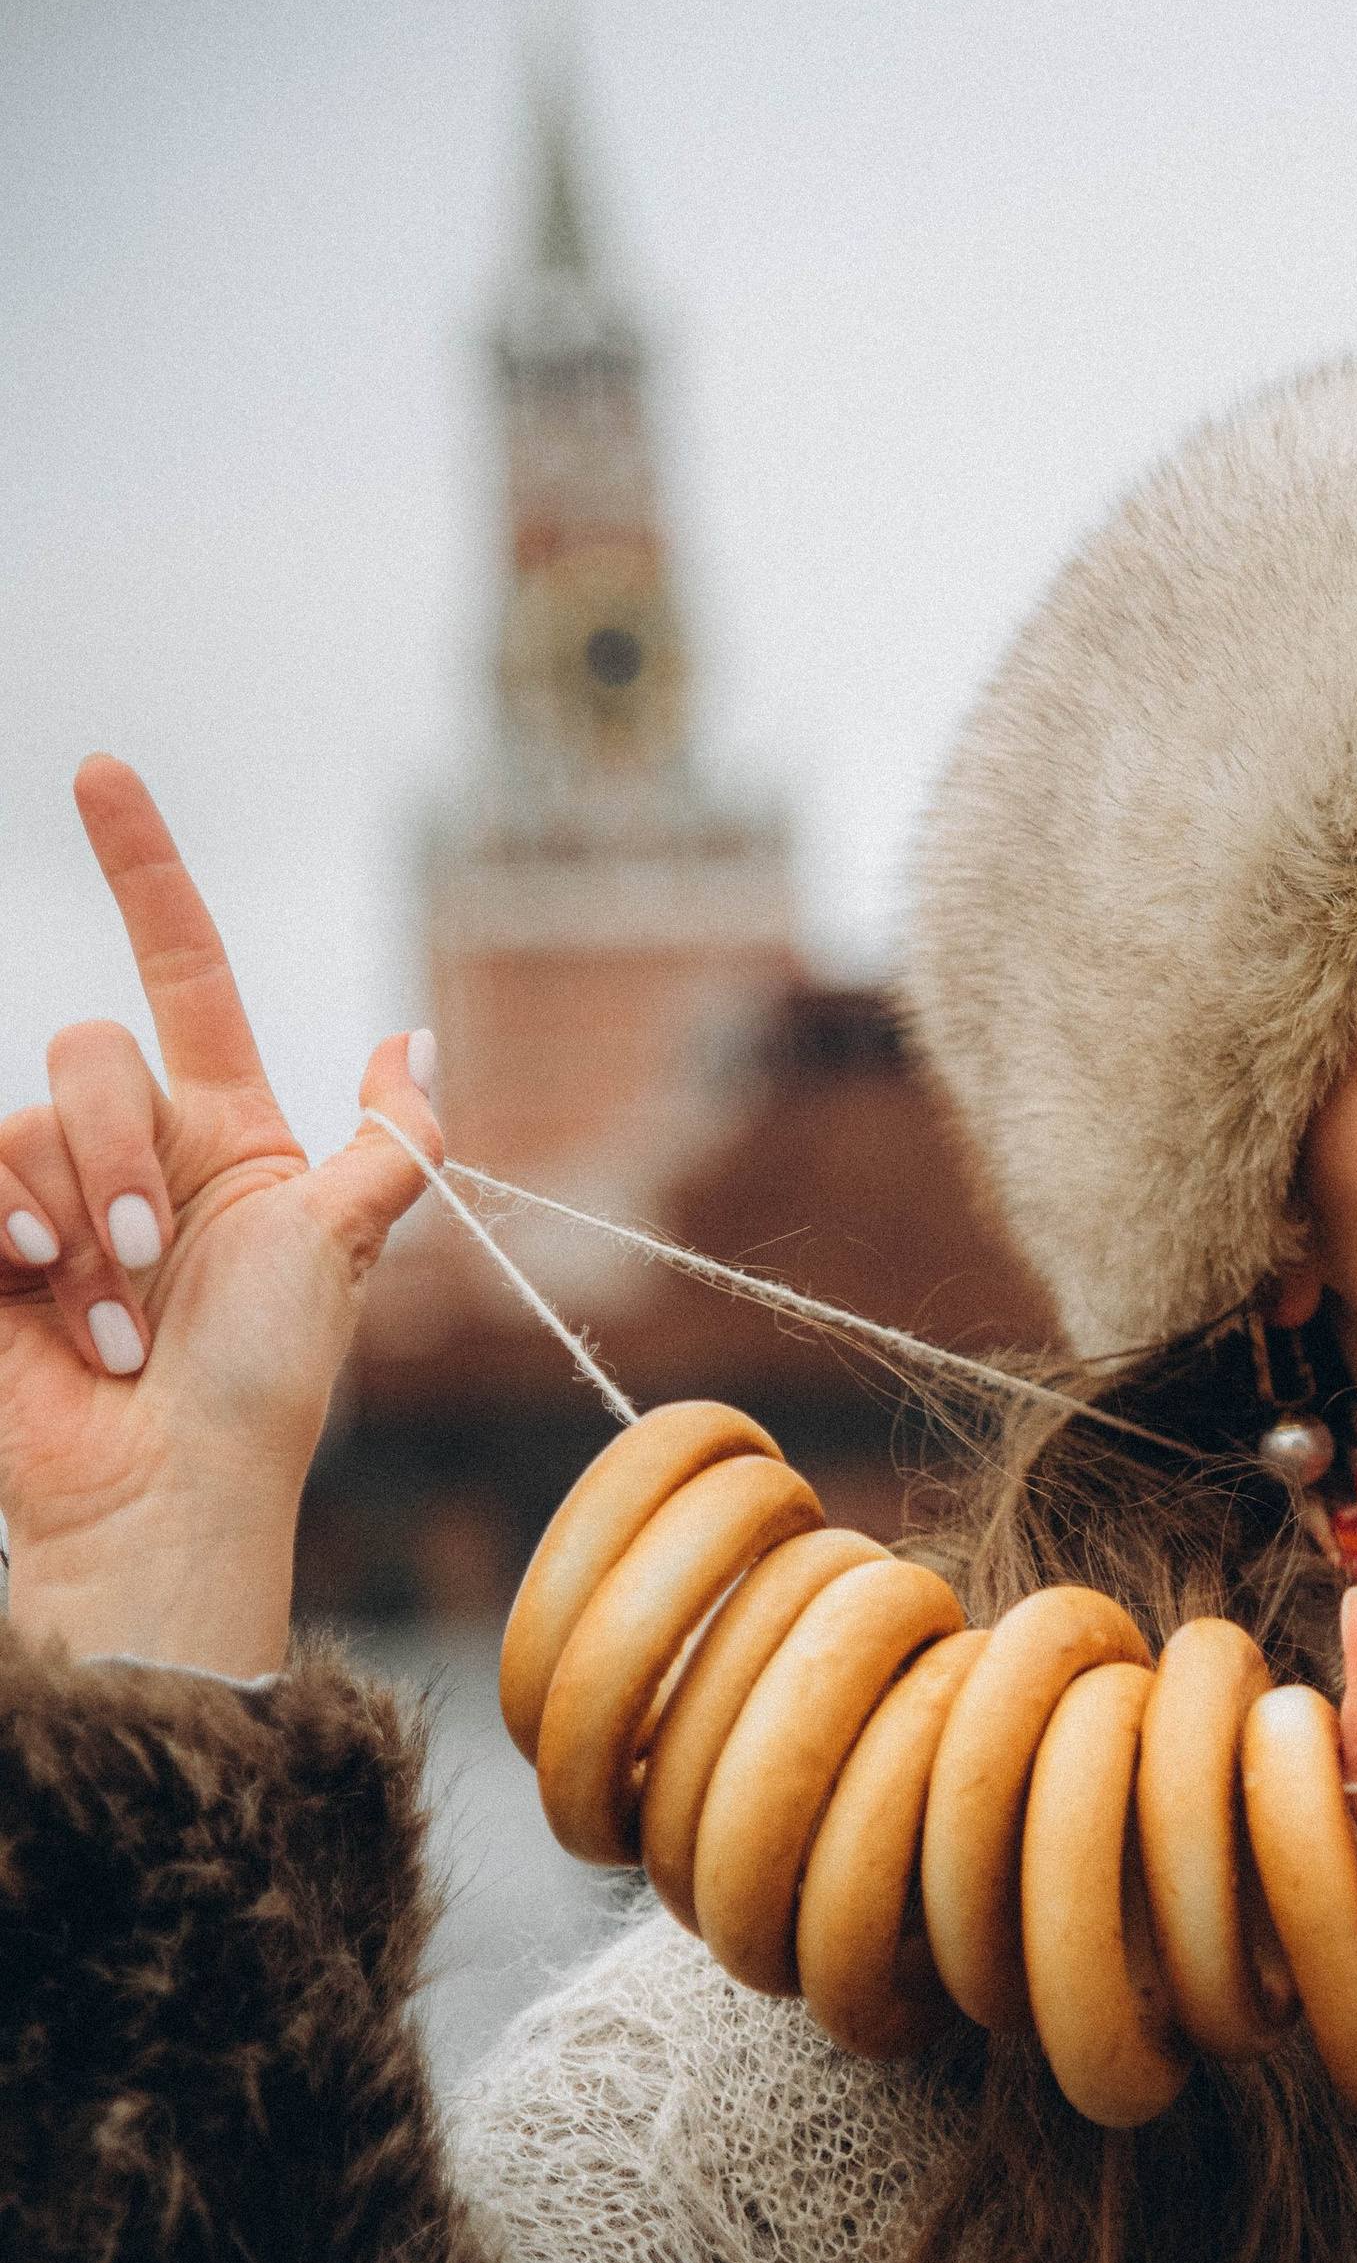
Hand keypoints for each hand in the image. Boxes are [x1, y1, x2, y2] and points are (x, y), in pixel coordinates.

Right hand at [0, 758, 439, 1671]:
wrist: (165, 1492)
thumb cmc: (262, 1386)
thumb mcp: (343, 1251)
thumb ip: (388, 1146)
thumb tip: (411, 1041)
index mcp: (224, 1132)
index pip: (181, 967)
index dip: (143, 869)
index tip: (100, 771)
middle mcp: (130, 1150)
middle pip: (91, 1055)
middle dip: (120, 1158)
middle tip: (151, 1269)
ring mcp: (45, 1197)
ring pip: (25, 1125)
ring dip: (70, 1230)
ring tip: (108, 1326)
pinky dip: (4, 1241)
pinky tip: (34, 1309)